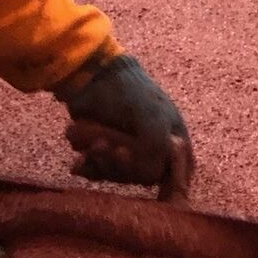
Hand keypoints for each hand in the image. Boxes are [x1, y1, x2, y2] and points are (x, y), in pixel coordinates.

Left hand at [55, 54, 191, 190]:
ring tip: (96, 145)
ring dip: (105, 163)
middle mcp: (153, 147)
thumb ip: (158, 150)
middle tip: (117, 151)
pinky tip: (79, 162)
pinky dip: (89, 168)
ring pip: (118, 175)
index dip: (169, 182)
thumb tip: (150, 177)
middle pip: (143, 177)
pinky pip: (98, 172)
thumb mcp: (153, 119)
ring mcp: (127, 150)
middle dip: (126, 166)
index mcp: (173, 138)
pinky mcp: (103, 151)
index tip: (151, 179)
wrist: (94, 76)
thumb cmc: (131, 94)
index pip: (178, 173)